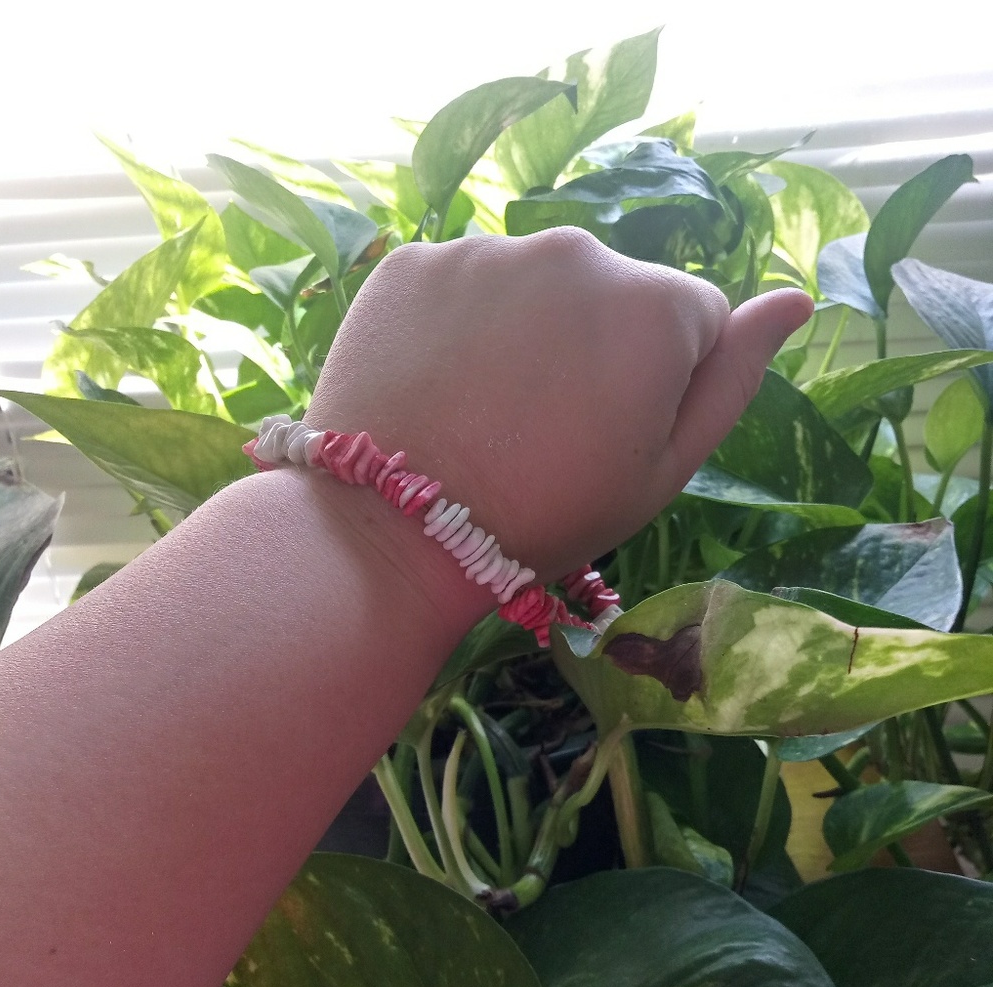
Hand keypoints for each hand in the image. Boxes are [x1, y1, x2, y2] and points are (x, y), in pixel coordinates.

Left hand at [306, 228, 812, 581]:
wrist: (396, 532)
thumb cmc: (547, 514)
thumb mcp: (663, 470)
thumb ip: (733, 380)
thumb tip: (796, 301)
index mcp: (653, 304)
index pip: (694, 318)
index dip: (662, 380)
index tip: (612, 432)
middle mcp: (575, 250)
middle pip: (613, 291)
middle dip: (597, 343)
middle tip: (543, 425)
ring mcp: (486, 249)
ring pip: (537, 283)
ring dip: (529, 329)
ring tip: (487, 406)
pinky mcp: (414, 261)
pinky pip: (466, 281)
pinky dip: (462, 321)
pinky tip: (438, 380)